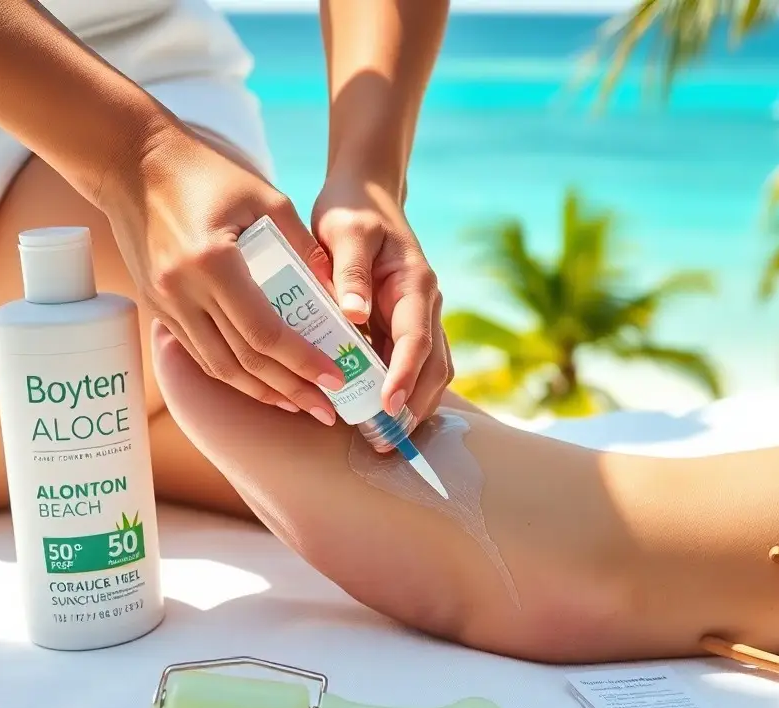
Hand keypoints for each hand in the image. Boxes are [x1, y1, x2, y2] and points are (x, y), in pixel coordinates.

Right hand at [99, 127, 343, 424]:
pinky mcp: (156, 304)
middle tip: (327, 409)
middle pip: (243, 360)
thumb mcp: (266, 197)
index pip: (264, 331)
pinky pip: (199, 352)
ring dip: (260, 391)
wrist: (131, 160)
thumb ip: (303, 247)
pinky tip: (260, 382)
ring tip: (298, 403)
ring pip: (218, 366)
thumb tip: (337, 296)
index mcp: (214, 262)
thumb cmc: (206, 171)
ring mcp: (164, 301)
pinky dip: (232, 373)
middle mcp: (183, 290)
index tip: (336, 378)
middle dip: (290, 389)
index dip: (302, 361)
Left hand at [310, 174, 452, 423]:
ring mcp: (420, 318)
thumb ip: (349, 270)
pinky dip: (402, 394)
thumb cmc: (351, 210)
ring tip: (383, 440)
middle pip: (434, 367)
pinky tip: (378, 417)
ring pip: (430, 372)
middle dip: (414, 407)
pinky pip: (413, 368)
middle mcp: (426, 305)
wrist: (366, 194)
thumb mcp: (345, 229)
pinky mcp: (406, 327)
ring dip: (413, 407)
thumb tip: (354, 315)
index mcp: (415, 283)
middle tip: (385, 442)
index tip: (388, 406)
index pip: (416, 338)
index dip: (405, 375)